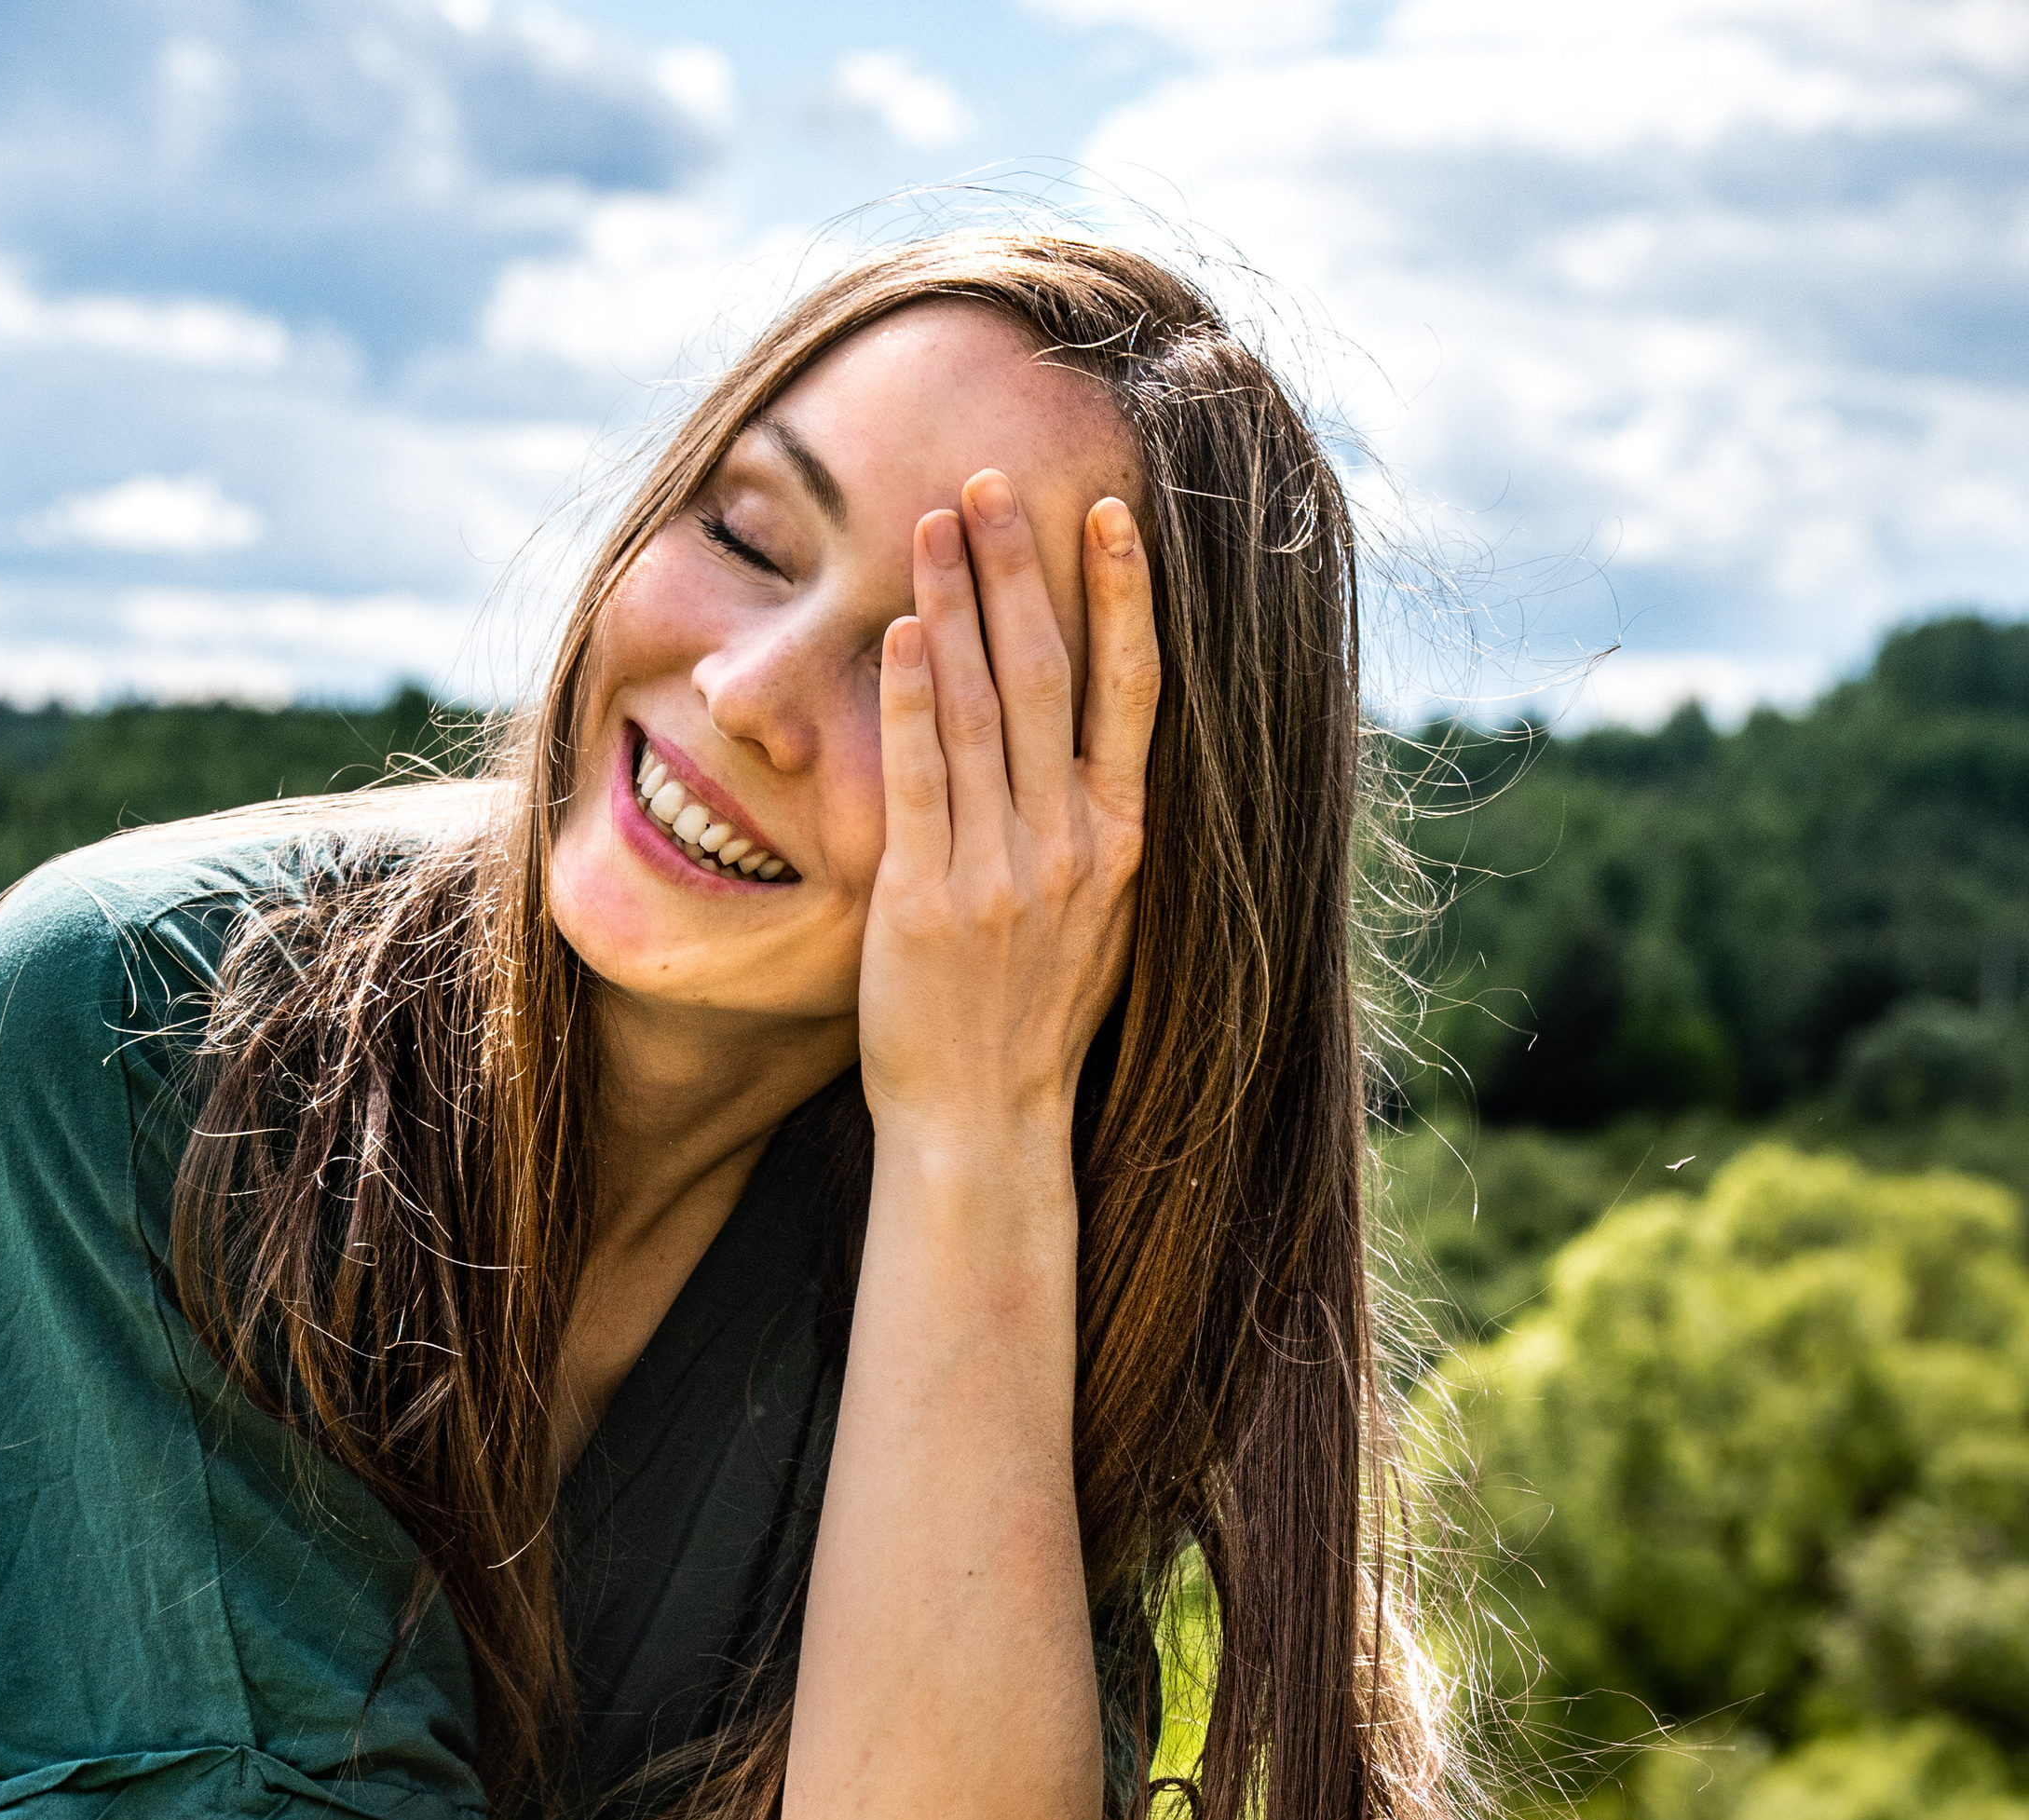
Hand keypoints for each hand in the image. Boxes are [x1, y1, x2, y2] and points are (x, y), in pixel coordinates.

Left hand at [855, 475, 1158, 1142]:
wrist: (986, 1124)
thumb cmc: (1034, 1023)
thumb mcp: (1101, 922)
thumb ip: (1097, 833)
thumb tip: (1096, 752)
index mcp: (1125, 843)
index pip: (1134, 692)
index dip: (1125, 595)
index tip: (1111, 513)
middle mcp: (1074, 847)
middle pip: (1053, 674)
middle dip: (1022, 567)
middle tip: (991, 479)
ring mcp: (1003, 873)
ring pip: (985, 707)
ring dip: (957, 604)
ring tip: (934, 522)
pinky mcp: (931, 902)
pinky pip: (923, 777)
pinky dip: (913, 697)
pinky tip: (900, 631)